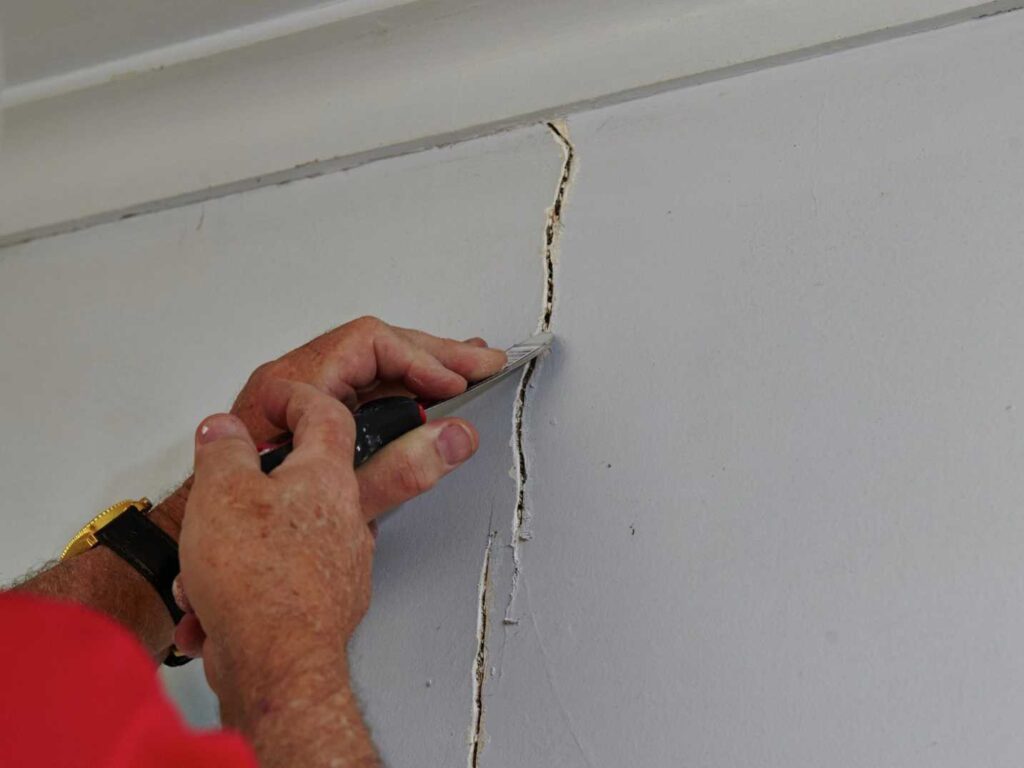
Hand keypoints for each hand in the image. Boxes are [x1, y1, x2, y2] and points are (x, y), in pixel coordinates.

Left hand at [155, 317, 506, 534]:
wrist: (213, 574)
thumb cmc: (255, 538)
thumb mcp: (338, 504)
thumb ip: (400, 469)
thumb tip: (452, 438)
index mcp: (288, 388)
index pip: (368, 346)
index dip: (419, 359)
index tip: (456, 383)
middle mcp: (291, 383)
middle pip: (373, 347)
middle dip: (434, 353)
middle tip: (483, 360)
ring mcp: (300, 399)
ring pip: (369, 364)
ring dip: (422, 363)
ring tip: (468, 365)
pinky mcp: (309, 419)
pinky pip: (362, 386)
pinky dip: (402, 385)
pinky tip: (430, 391)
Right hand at [177, 381, 372, 751]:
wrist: (276, 664)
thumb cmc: (259, 580)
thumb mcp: (222, 492)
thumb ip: (224, 451)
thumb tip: (225, 429)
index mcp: (326, 479)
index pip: (326, 415)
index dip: (298, 398)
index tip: (279, 398)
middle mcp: (344, 519)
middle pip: (302, 482)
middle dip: (249, 494)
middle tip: (222, 499)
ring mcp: (338, 564)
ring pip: (279, 540)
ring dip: (233, 553)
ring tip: (202, 575)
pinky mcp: (322, 605)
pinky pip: (273, 583)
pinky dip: (239, 592)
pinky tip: (210, 611)